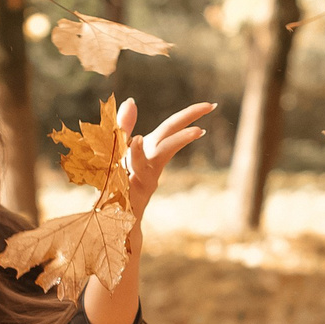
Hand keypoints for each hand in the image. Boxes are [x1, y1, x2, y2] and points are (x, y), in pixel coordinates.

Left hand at [116, 99, 216, 229]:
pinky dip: (137, 154)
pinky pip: (136, 170)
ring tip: (196, 130)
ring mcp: (145, 177)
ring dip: (177, 141)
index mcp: (149, 151)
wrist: (113, 222)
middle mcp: (151, 162)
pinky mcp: (135, 190)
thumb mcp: (115, 153)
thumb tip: (131, 101)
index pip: (171, 127)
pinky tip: (137, 140)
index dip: (189, 115)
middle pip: (170, 134)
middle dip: (188, 118)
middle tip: (210, 106)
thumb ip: (122, 127)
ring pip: (161, 153)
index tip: (210, 106)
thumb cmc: (115, 187)